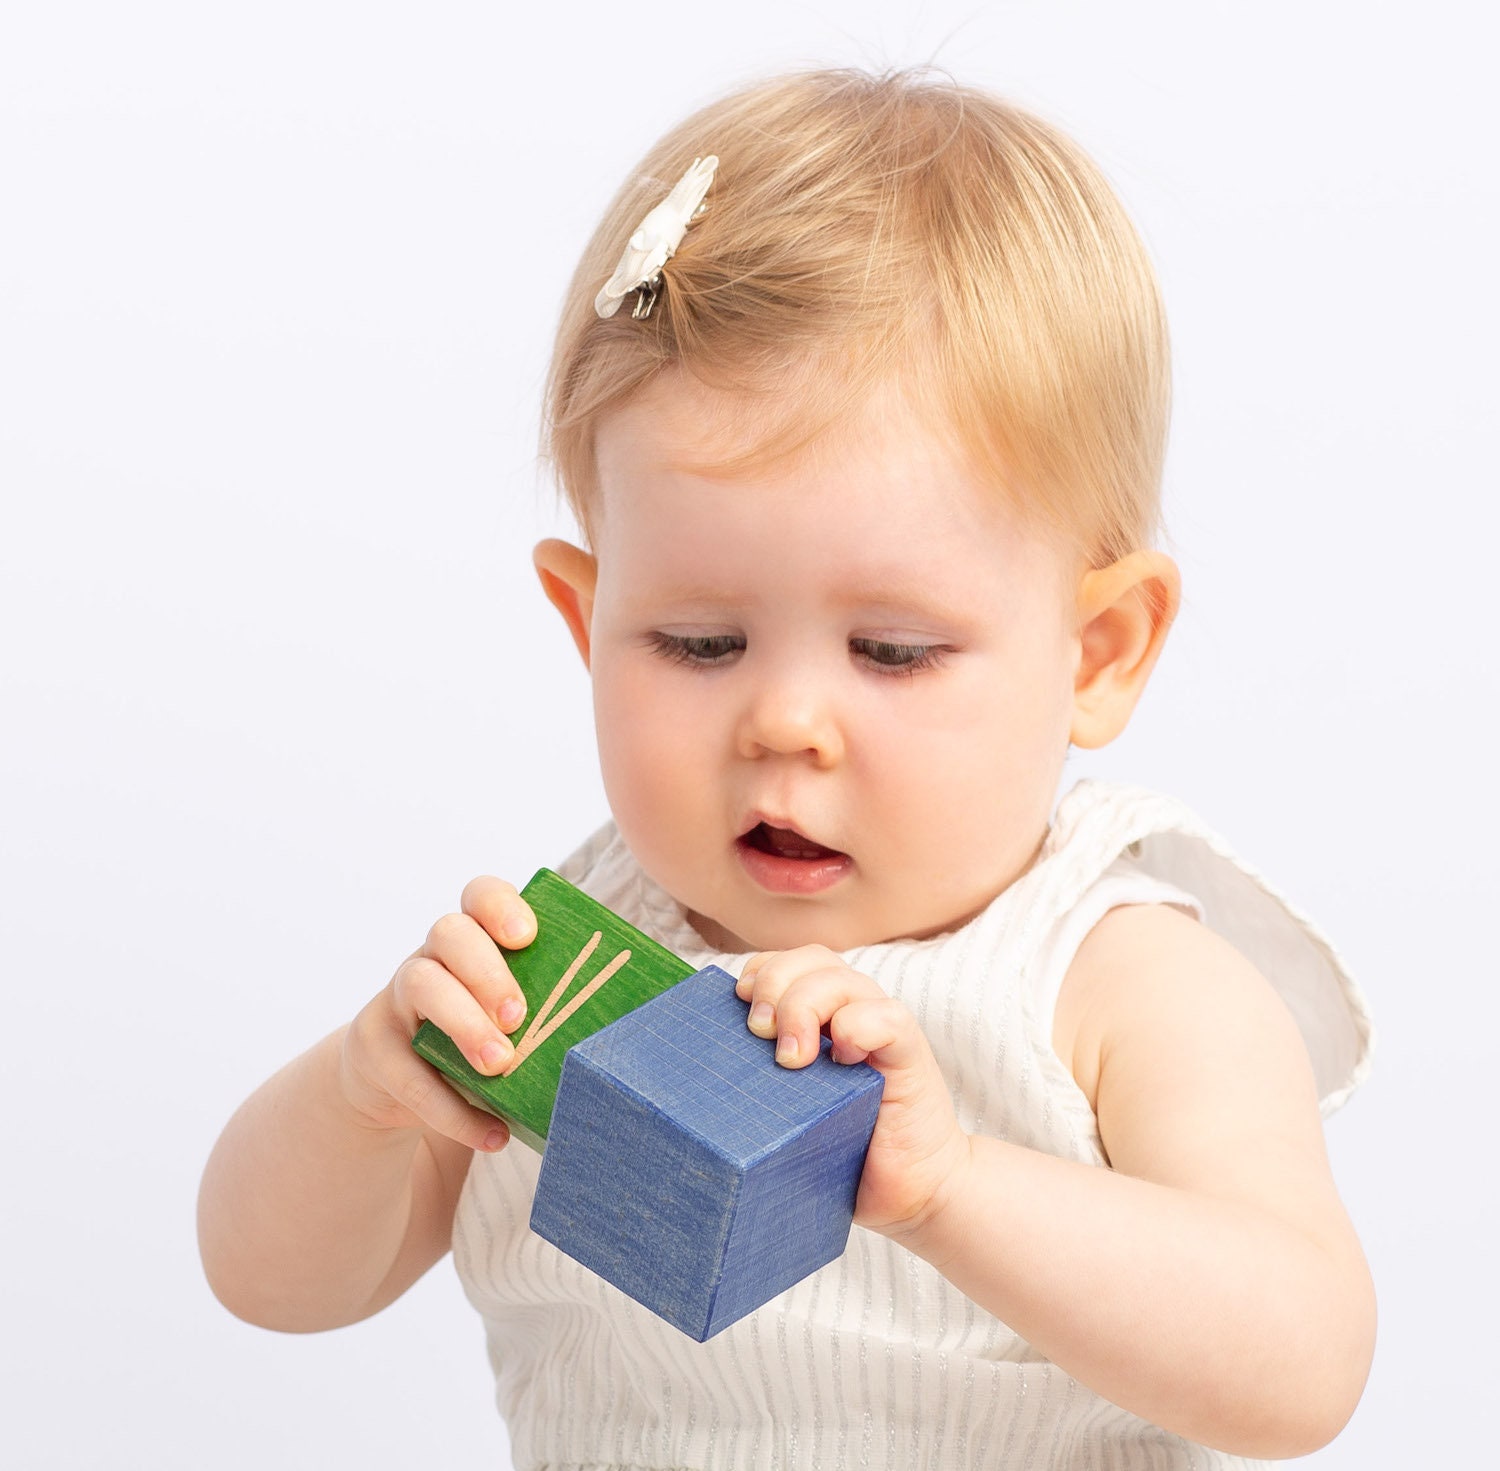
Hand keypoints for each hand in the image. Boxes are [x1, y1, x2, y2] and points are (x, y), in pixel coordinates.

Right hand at [337, 877, 536, 1153]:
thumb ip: (549, 1010)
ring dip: (465, 1024)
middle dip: (488, 971)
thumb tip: (635, 1033)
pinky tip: (493, 1134)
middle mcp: (431, 958)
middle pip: (449, 933)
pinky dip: (453, 1110)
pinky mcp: (374, 1052)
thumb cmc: (476, 1039)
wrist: (391, 1085)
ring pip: (421, 984)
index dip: (500, 905)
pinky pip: (408, 1074)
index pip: (479, 895)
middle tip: (519, 1016)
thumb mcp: (503, 1017)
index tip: (527, 935)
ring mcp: (396, 1000)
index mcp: (472, 940)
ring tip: (501, 1065)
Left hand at [735, 946, 971, 1242]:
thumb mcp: (785, 1117)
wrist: (910, 1195)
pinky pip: (888, 1017)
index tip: (737, 1003)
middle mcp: (850, 1014)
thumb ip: (752, 1091)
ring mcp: (881, 1032)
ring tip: (792, 1058)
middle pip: (811, 959)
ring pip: (844, 979)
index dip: (758, 971)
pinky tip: (843, 1056)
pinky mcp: (910, 1056)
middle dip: (775, 982)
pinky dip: (859, 1024)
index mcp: (819, 1019)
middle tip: (758, 1032)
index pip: (785, 964)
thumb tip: (680, 1094)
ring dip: (807, 1005)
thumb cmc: (839, 1157)